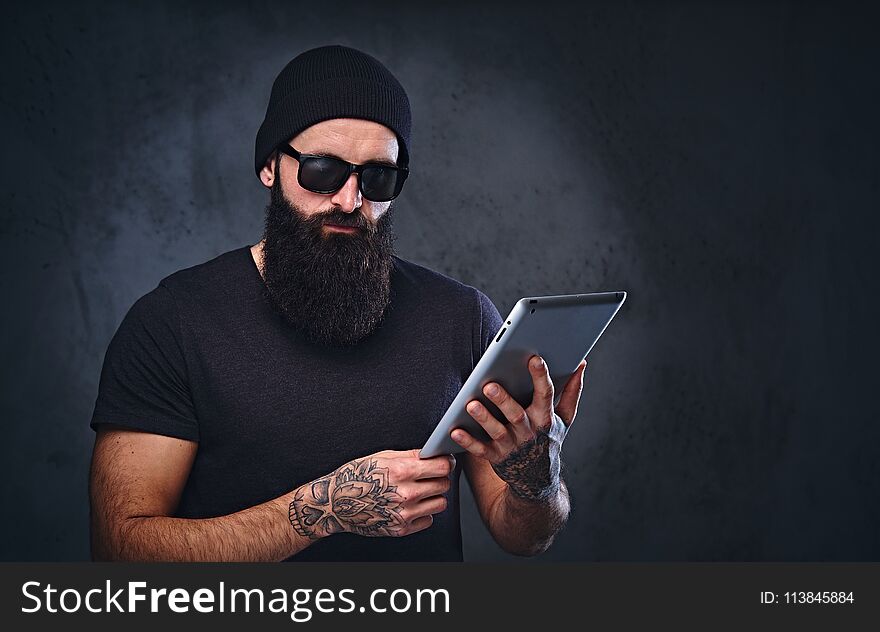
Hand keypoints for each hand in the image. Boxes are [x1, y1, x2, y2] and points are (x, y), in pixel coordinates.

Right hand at [288, 449, 454, 538]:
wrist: (336, 504)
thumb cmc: (356, 476)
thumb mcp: (382, 457)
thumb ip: (410, 455)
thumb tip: (433, 453)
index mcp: (401, 471)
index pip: (442, 466)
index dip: (445, 462)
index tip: (443, 462)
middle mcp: (405, 494)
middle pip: (444, 484)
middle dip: (438, 478)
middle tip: (428, 476)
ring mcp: (404, 514)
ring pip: (440, 503)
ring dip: (433, 496)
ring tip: (418, 491)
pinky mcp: (401, 529)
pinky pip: (429, 520)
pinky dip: (423, 513)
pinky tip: (409, 506)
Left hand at [451, 355, 586, 500]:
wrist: (538, 480)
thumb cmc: (548, 439)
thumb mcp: (564, 418)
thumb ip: (572, 391)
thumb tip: (581, 363)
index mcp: (546, 418)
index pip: (545, 394)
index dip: (541, 376)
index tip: (534, 359)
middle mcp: (529, 432)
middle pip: (516, 414)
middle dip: (503, 400)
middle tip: (490, 385)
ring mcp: (512, 446)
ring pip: (497, 431)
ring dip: (484, 418)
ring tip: (470, 404)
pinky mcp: (496, 457)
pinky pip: (480, 450)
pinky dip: (468, 441)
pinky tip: (455, 430)